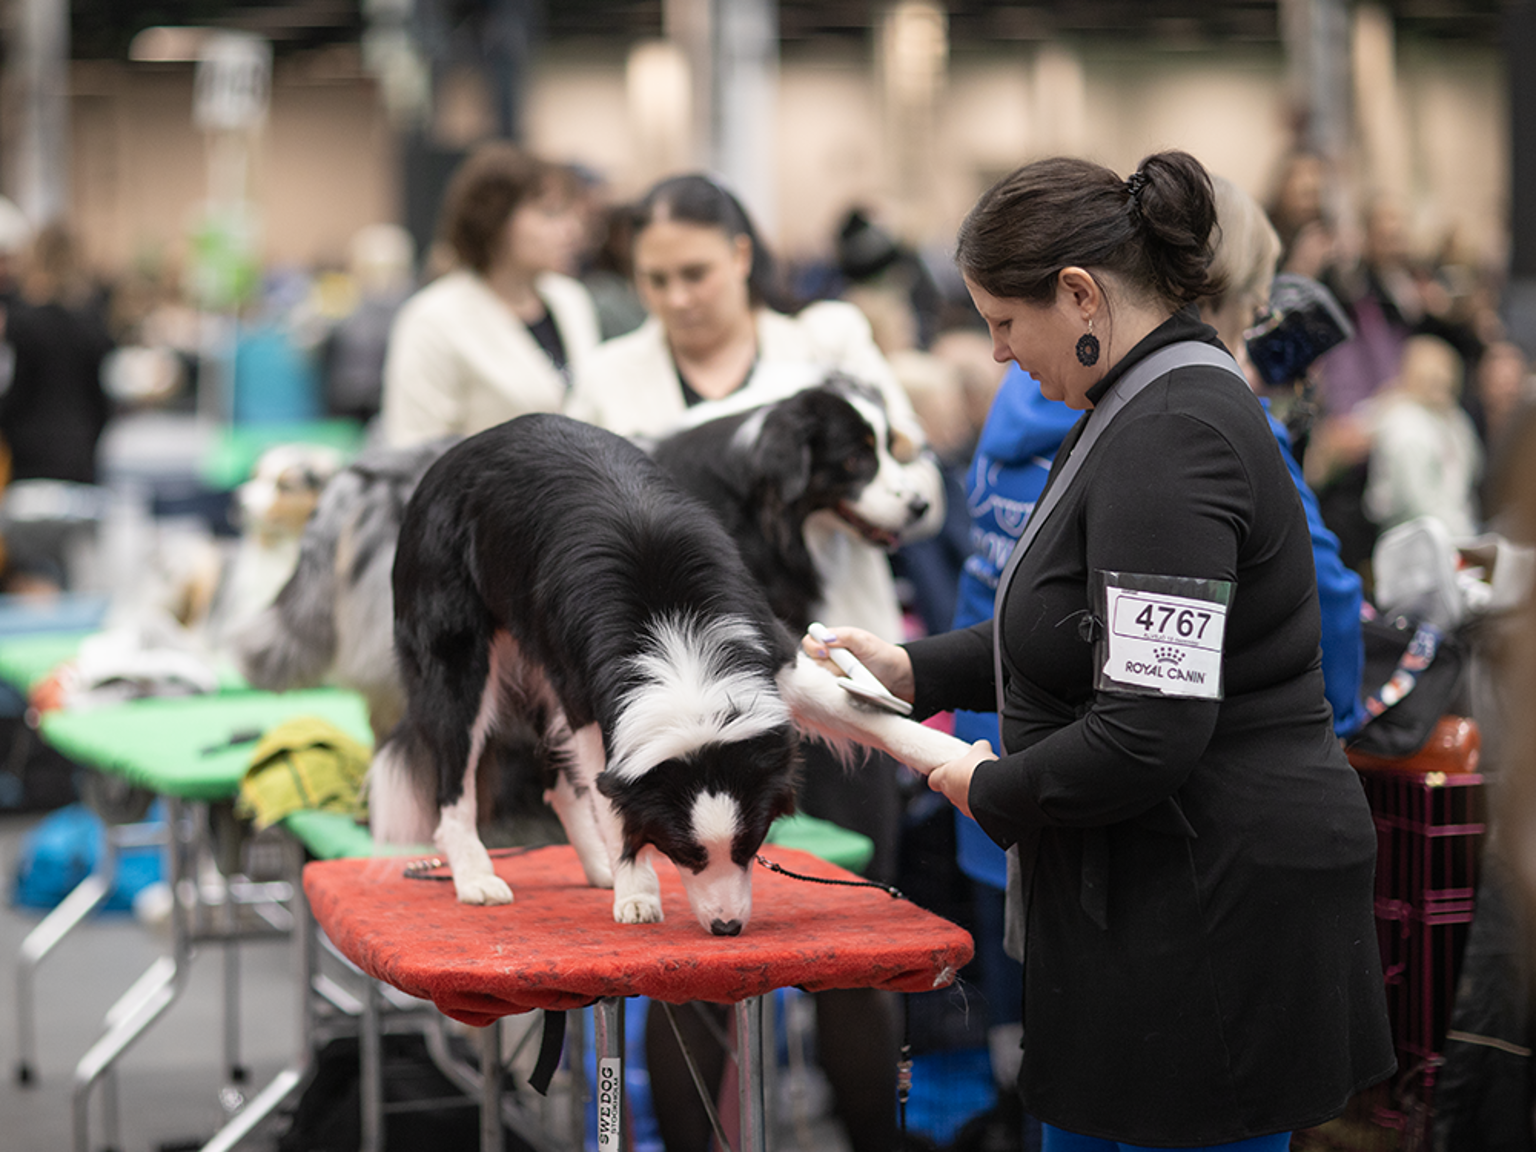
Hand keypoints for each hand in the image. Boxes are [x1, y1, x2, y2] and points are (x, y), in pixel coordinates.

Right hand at [800, 624, 914, 702]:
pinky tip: (850, 687)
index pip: (811, 641)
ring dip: (835, 677)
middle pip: (813, 661)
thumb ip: (846, 637)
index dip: (813, 647)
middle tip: (845, 667)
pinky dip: (836, 689)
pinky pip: (828, 691)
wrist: (896, 677)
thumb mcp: (865, 642)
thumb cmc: (881, 655)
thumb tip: (826, 637)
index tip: (825, 653)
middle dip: (828, 665)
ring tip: (853, 676)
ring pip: (819, 677)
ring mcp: (833, 673)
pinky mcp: (837, 688)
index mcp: (833, 640)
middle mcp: (830, 656)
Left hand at [926, 740, 994, 820]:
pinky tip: (993, 795)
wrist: (996, 791)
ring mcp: (964, 807)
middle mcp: (952, 795)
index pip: (933, 779)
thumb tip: (981, 746)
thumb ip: (978, 748)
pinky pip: (977, 810)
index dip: (938, 775)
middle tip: (972, 774)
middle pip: (950, 790)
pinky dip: (983, 804)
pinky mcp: (977, 816)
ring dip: (973, 794)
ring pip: (965, 801)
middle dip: (960, 783)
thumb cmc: (982, 769)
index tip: (946, 771)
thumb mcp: (980, 750)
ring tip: (986, 785)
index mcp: (945, 777)